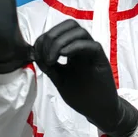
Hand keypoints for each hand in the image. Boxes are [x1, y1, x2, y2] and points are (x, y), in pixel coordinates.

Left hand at [34, 20, 137, 136]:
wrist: (99, 111)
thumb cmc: (82, 96)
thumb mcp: (59, 79)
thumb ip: (49, 66)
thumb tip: (35, 53)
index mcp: (73, 50)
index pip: (59, 31)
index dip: (45, 38)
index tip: (38, 54)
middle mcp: (83, 47)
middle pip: (69, 25)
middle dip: (53, 35)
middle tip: (46, 56)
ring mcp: (93, 53)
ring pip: (80, 32)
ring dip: (61, 41)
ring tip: (53, 58)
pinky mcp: (101, 60)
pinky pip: (91, 45)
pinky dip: (75, 46)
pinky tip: (64, 56)